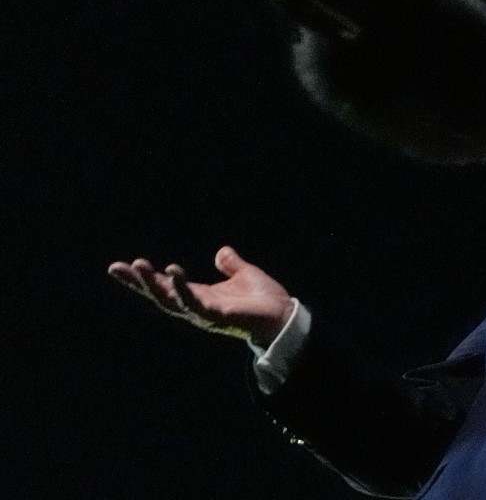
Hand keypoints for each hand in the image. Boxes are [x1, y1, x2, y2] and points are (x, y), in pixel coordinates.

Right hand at [108, 246, 294, 346]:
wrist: (284, 315)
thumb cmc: (264, 300)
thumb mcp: (244, 275)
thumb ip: (231, 265)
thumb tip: (222, 253)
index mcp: (200, 296)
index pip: (165, 286)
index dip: (144, 278)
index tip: (120, 266)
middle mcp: (197, 306)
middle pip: (160, 295)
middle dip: (139, 283)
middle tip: (118, 268)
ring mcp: (205, 313)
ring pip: (171, 300)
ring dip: (154, 284)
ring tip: (139, 266)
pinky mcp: (217, 316)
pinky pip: (194, 303)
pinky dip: (182, 289)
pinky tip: (173, 272)